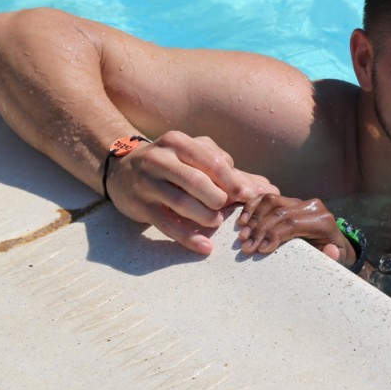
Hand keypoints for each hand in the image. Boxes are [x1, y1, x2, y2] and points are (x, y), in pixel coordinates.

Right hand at [106, 130, 277, 253]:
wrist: (121, 170)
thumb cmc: (173, 164)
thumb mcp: (197, 159)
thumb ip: (231, 173)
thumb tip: (269, 189)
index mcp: (179, 142)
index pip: (211, 160)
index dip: (232, 180)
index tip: (249, 196)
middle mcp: (160, 159)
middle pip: (196, 181)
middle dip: (218, 198)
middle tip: (229, 209)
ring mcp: (147, 183)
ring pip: (181, 202)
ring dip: (205, 216)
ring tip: (216, 221)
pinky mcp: (140, 206)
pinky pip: (167, 225)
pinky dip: (188, 237)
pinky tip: (205, 247)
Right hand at [237, 194, 356, 267]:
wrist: (333, 242)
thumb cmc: (333, 254)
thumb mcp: (339, 259)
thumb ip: (335, 257)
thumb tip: (331, 250)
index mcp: (323, 221)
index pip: (293, 223)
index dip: (274, 234)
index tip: (260, 249)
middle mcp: (311, 207)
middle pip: (279, 213)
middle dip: (260, 230)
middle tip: (246, 247)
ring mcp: (298, 201)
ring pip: (271, 201)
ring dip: (254, 218)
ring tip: (243, 236)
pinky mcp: (288, 200)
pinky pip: (267, 198)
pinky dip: (253, 207)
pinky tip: (243, 221)